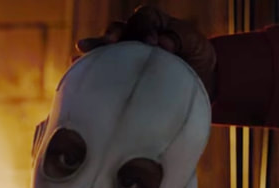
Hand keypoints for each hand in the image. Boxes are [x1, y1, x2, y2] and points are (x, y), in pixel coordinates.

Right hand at [75, 5, 216, 98]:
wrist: (201, 79)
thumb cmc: (197, 56)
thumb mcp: (195, 42)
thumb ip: (180, 37)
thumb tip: (164, 42)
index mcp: (154, 22)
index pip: (144, 17)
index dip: (145, 27)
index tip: (153, 43)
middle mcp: (136, 33)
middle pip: (119, 29)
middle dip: (112, 34)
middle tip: (109, 42)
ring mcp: (127, 52)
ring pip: (108, 47)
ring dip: (96, 48)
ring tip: (82, 53)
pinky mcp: (122, 70)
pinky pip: (104, 67)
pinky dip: (90, 67)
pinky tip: (77, 69)